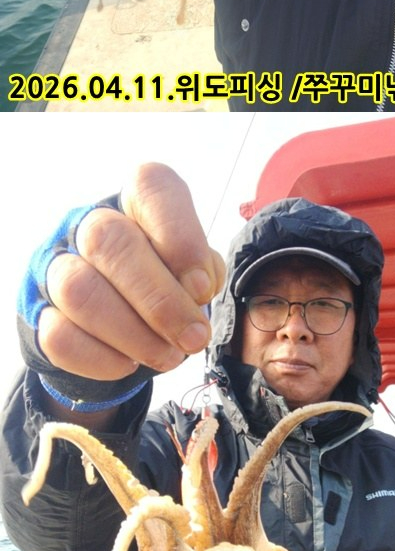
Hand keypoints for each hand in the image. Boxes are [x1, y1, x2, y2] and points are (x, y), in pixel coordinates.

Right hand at [38, 163, 220, 388]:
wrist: (110, 333)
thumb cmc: (159, 290)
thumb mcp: (189, 272)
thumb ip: (201, 271)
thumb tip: (195, 289)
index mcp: (131, 202)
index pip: (150, 187)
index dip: (180, 236)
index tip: (202, 287)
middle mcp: (84, 225)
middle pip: (108, 241)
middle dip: (161, 300)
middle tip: (193, 337)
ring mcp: (53, 268)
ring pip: (79, 291)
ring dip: (134, 335)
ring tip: (168, 356)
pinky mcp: (36, 313)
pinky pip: (59, 336)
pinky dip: (102, 359)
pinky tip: (128, 364)